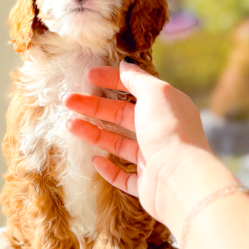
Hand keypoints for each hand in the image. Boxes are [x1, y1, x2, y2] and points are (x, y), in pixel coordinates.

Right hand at [64, 60, 234, 231]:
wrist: (180, 179)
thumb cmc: (168, 130)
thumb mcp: (155, 94)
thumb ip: (138, 79)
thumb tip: (126, 64)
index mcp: (166, 107)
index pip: (135, 89)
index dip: (112, 80)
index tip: (88, 76)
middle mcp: (161, 131)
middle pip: (122, 115)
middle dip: (94, 107)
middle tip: (68, 101)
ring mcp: (153, 159)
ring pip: (119, 144)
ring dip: (94, 133)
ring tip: (69, 125)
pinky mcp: (147, 184)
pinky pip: (124, 176)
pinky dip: (109, 168)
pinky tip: (94, 160)